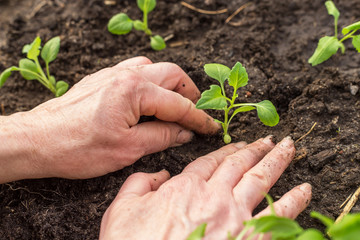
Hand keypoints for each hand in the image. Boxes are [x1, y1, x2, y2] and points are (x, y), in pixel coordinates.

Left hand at [0, 57, 218, 181]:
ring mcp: (112, 73)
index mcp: (134, 90)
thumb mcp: (127, 149)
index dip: (198, 118)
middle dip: (189, 93)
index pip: (178, 103)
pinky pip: (134, 70)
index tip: (211, 127)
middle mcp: (125, 74)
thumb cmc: (78, 147)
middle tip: (195, 114)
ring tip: (173, 106)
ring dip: (169, 84)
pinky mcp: (102, 78)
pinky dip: (150, 81)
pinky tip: (147, 99)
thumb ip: (162, 136)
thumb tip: (185, 132)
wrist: (38, 140)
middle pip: (171, 74)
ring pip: (153, 68)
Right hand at [99, 136, 311, 239]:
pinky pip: (279, 216)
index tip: (240, 144)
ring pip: (262, 181)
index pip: (211, 161)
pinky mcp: (250, 239)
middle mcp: (215, 197)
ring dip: (277, 163)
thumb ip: (140, 183)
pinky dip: (294, 201)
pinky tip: (305, 190)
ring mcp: (235, 218)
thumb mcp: (122, 209)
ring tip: (290, 150)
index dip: (227, 150)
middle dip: (257, 150)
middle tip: (270, 140)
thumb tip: (159, 174)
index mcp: (186, 187)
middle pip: (240, 165)